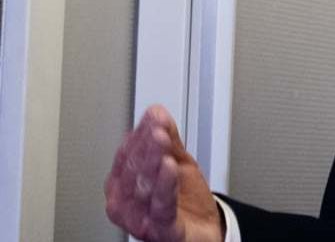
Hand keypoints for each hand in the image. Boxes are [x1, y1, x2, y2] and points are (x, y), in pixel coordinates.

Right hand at [105, 105, 223, 241]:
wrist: (204, 230)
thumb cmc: (184, 201)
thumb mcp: (177, 163)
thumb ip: (167, 139)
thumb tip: (156, 112)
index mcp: (124, 184)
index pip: (127, 155)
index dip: (141, 134)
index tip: (154, 116)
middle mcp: (126, 203)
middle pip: (133, 171)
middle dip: (146, 146)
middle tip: (158, 127)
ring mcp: (141, 219)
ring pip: (144, 187)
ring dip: (153, 161)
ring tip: (162, 141)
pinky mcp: (161, 231)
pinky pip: (161, 208)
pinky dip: (165, 186)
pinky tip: (170, 168)